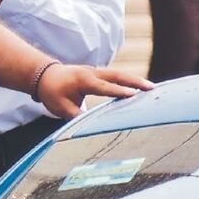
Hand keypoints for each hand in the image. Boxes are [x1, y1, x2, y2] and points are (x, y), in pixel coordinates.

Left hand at [35, 64, 153, 118]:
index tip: (133, 94)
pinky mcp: (99, 73)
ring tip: (152, 88)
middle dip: (135, 82)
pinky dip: (129, 80)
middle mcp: (92, 73)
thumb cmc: (53, 93)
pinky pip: (117, 76)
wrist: (46, 76)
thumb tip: (93, 127)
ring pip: (119, 74)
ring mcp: (97, 71)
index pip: (103, 87)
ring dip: (135, 80)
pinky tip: (141, 86)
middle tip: (151, 88)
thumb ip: (78, 116)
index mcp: (83, 80)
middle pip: (117, 75)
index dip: (118, 91)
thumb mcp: (61, 108)